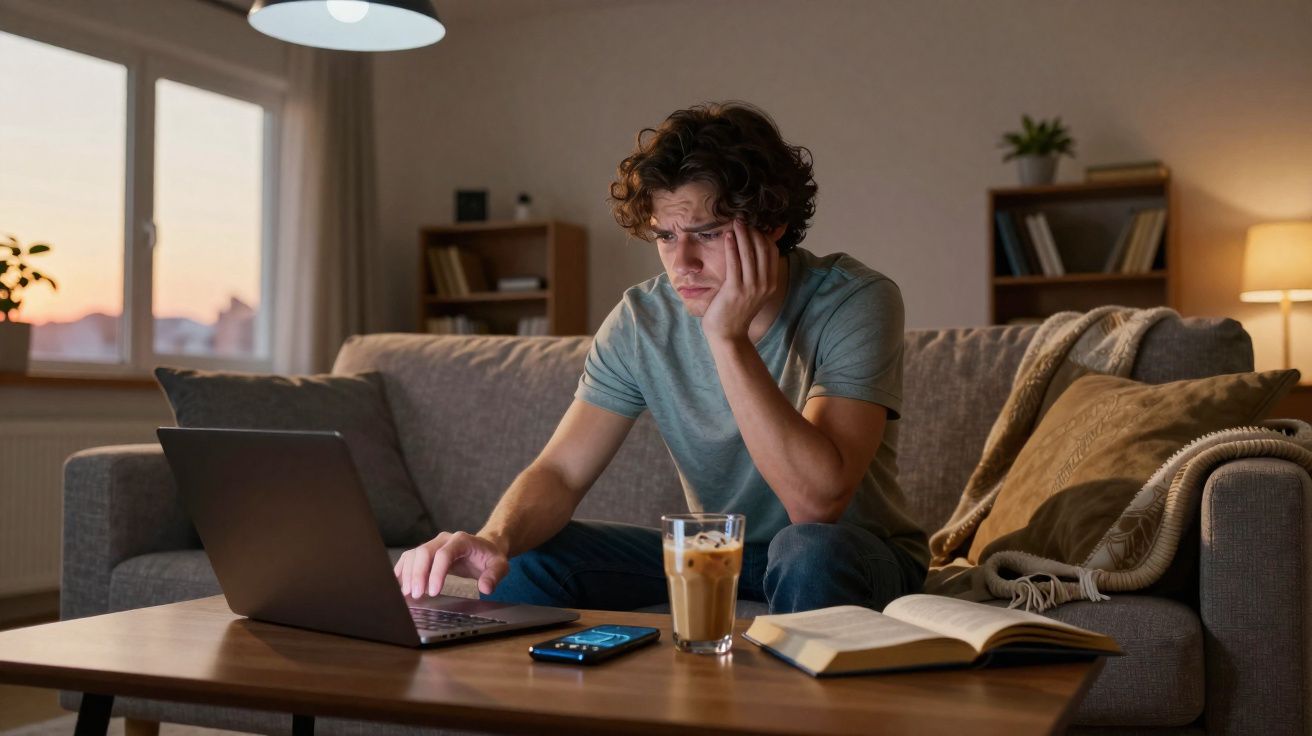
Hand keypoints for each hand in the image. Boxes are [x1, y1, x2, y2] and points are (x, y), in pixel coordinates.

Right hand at [393, 531, 509, 598]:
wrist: (485, 548)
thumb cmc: (491, 558)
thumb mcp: (500, 565)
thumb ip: (494, 575)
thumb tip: (485, 588)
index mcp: (462, 540)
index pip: (444, 554)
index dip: (436, 573)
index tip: (433, 592)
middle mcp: (444, 539)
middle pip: (424, 552)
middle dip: (418, 574)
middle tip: (416, 595)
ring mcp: (433, 544)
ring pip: (414, 554)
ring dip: (408, 574)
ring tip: (407, 594)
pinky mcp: (427, 552)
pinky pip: (410, 558)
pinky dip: (402, 570)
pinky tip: (399, 584)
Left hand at [701, 220, 779, 342]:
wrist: (728, 334)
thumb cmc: (737, 311)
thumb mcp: (753, 291)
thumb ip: (756, 273)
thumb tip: (753, 252)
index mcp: (771, 283)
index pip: (772, 252)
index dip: (764, 235)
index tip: (754, 224)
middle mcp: (764, 284)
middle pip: (762, 249)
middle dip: (753, 231)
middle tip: (743, 218)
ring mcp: (751, 287)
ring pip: (749, 253)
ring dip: (743, 234)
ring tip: (736, 222)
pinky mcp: (735, 290)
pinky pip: (734, 263)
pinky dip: (732, 247)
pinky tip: (728, 236)